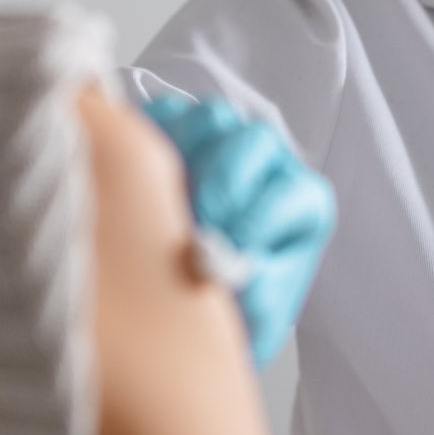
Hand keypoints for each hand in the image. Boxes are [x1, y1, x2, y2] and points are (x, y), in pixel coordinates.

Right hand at [142, 96, 336, 368]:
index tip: (221, 253)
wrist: (197, 312)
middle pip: (254, 139)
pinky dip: (147, 138)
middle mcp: (267, 160)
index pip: (292, 191)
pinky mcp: (176, 127)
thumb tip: (240, 270)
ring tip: (159, 199)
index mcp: (301, 200)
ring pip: (210, 117)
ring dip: (185, 154)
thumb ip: (261, 297)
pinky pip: (164, 112)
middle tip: (192, 222)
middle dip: (221, 182)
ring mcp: (222, 137)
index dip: (255, 220)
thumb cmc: (236, 310)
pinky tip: (132, 179)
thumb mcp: (257, 321)